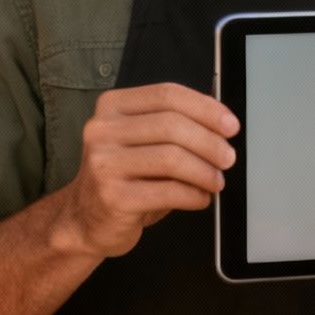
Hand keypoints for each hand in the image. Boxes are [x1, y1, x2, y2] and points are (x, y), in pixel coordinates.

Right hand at [55, 81, 238, 258]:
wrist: (85, 220)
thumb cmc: (123, 177)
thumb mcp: (141, 142)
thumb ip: (172, 125)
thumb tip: (220, 119)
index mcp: (112, 107)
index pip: (167, 95)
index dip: (206, 108)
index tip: (230, 125)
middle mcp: (102, 131)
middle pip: (172, 125)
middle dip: (210, 142)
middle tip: (228, 157)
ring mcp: (104, 164)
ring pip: (172, 158)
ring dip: (205, 171)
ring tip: (216, 181)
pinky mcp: (113, 197)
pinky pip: (168, 191)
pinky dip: (194, 195)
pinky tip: (200, 198)